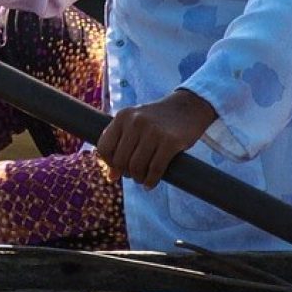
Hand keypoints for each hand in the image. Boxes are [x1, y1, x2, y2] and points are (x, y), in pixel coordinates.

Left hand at [96, 89, 216, 188]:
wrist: (188, 107)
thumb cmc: (157, 120)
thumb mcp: (135, 124)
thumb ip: (121, 145)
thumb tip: (111, 177)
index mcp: (123, 116)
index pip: (104, 147)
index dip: (108, 162)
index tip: (118, 167)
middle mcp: (135, 122)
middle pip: (120, 160)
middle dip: (125, 173)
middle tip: (133, 175)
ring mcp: (153, 131)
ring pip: (136, 166)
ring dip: (138, 178)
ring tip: (142, 179)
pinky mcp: (171, 141)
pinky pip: (155, 169)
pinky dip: (151, 181)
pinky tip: (150, 184)